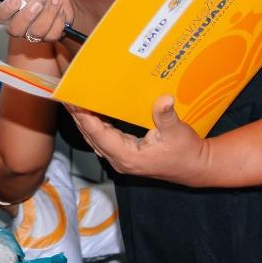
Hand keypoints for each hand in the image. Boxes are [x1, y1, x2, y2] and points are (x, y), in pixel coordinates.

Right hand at [0, 0, 76, 43]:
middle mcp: (18, 25)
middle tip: (38, 3)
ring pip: (36, 32)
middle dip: (27, 16)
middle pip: (14, 30)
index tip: (16, 0)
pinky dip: (59, 19)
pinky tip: (60, 9)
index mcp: (8, 10)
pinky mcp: (48, 37)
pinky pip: (52, 34)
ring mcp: (32, 34)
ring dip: (49, 14)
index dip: (6, 10)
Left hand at [66, 96, 212, 185]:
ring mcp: (119, 159)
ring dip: (84, 120)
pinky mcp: (123, 156)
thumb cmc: (186, 151)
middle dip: (78, 116)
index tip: (73, 101)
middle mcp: (119, 160)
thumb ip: (166, 116)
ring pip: (94, 138)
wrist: (195, 168)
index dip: (84, 117)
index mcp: (128, 156)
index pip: (99, 134)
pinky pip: (102, 139)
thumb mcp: (177, 132)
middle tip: (66, 94)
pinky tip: (90, 110)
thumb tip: (164, 99)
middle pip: (91, 135)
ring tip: (73, 99)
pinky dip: (94, 125)